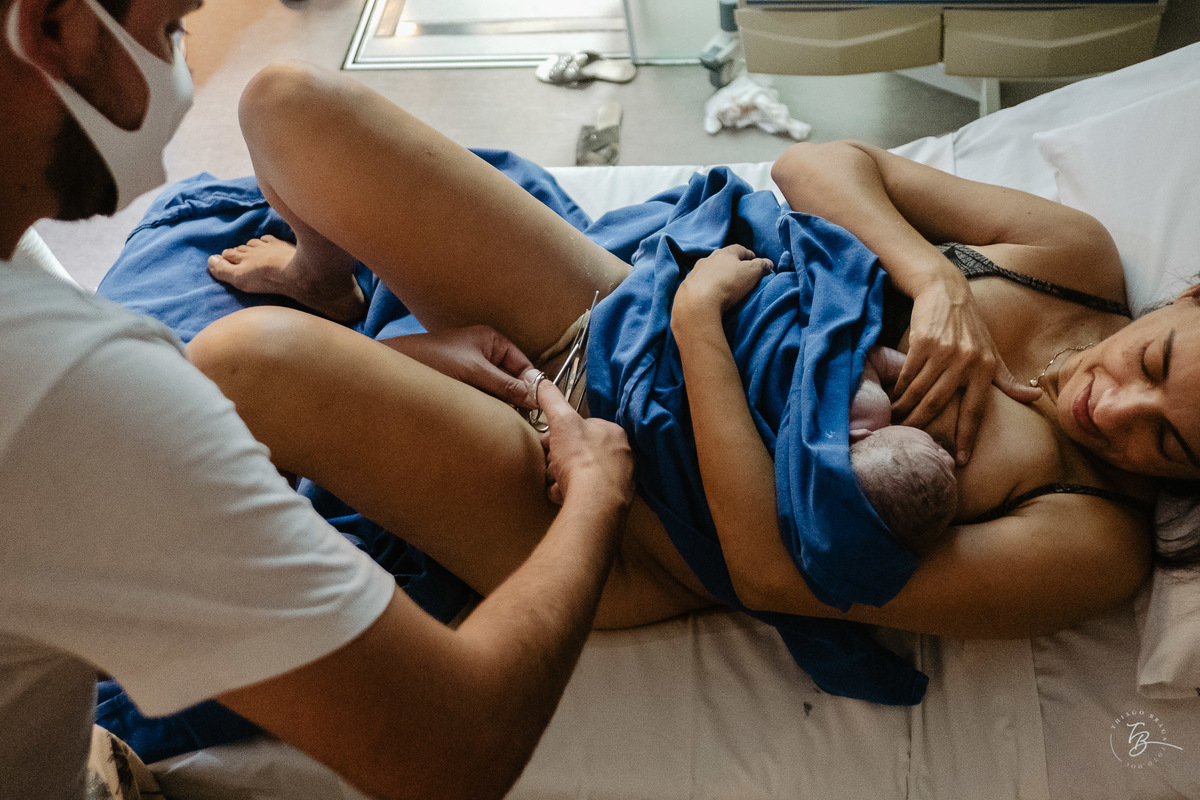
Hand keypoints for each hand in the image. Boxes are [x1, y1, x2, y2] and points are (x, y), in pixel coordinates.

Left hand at [384, 326, 538, 407]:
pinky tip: (489, 419)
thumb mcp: (474, 372)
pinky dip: (489, 408)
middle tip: (524, 420)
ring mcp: (474, 371)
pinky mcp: (464, 386)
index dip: (532, 385)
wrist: (397, 368)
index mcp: (493, 341)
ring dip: (502, 405)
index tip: (540, 406)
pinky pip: (485, 398)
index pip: (524, 365)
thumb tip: (536, 396)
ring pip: (499, 392)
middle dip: (517, 399)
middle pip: (513, 380)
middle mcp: (486, 354)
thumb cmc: (433, 359)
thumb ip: (506, 385)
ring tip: (506, 421)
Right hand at [537, 380, 633, 508]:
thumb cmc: (581, 458)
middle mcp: (622, 455)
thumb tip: (541, 380)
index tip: (549, 443)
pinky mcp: (614, 502)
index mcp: (614, 433)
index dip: (562, 435)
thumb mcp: (563, 421)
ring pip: (583, 475)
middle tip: (552, 466)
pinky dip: (573, 494)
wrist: (594, 502)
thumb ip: (552, 399)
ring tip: (558, 483)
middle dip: (562, 460)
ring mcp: (620, 480)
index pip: (583, 428)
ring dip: (564, 478)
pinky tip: (565, 496)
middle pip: (582, 453)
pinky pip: (587, 494)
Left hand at [675, 244, 773, 316]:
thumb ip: (761, 266)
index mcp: (724, 253)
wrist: (697, 303)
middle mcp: (707, 259)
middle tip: (739, 272)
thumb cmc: (728, 284)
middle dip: (731, 264)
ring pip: (708, 270)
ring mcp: (695, 273)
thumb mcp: (751, 273)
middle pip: (722, 258)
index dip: (748, 254)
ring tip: (723, 284)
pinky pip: (698, 283)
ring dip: (716, 274)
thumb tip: (768, 263)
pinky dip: (705, 286)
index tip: (754, 260)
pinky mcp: (686, 287)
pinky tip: (708, 294)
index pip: (739, 249)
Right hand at [892, 275, 1040, 464]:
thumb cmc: (970, 328)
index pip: (975, 410)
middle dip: (925, 424)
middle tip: (913, 441)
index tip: (961, 460)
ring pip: (921, 390)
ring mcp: (944, 351)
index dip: (968, 437)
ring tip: (898, 422)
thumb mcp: (992, 352)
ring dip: (907, 408)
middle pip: (941, 403)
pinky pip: (909, 373)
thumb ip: (1007, 379)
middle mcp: (967, 361)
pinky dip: (900, 388)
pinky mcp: (923, 341)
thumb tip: (1035, 396)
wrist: (946, 293)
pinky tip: (894, 398)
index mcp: (985, 368)